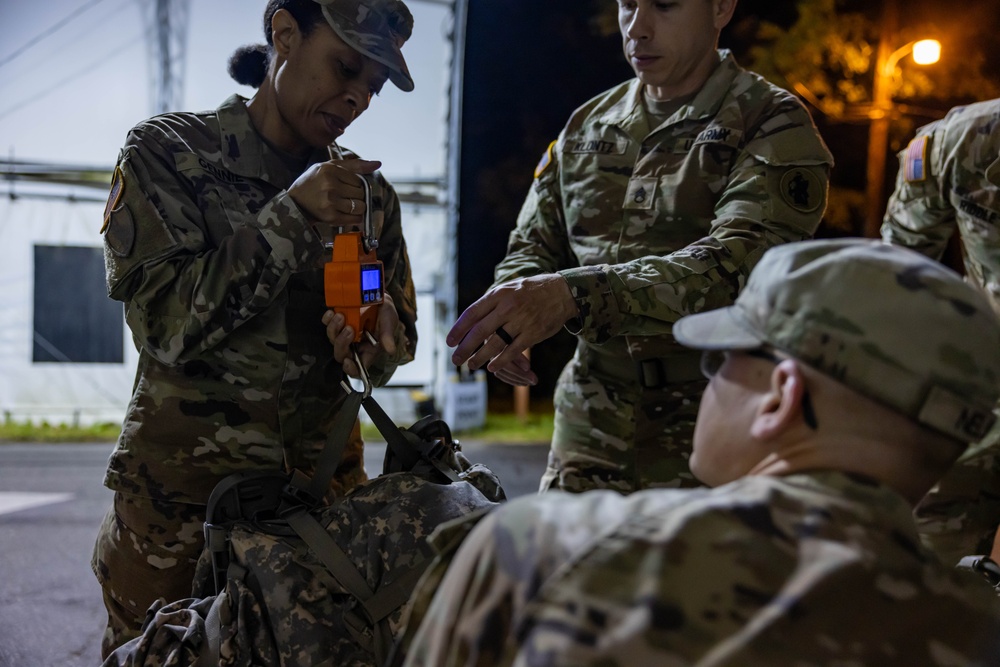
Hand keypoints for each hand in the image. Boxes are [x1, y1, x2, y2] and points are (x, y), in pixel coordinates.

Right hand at [288, 157, 380, 227]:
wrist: (295, 202)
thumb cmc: (313, 182)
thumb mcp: (329, 167)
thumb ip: (354, 165)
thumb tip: (378, 164)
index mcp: (330, 170)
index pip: (358, 180)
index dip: (355, 185)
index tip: (346, 187)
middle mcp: (330, 185)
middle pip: (361, 193)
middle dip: (357, 196)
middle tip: (345, 197)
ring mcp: (330, 202)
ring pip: (360, 206)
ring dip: (358, 207)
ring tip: (347, 205)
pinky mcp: (331, 216)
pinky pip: (355, 218)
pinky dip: (355, 218)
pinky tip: (347, 214)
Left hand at [323, 293, 399, 377]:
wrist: (377, 292)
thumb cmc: (385, 311)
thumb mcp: (389, 320)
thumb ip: (388, 335)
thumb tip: (391, 350)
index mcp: (369, 351)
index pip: (357, 368)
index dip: (351, 369)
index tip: (348, 361)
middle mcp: (355, 345)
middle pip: (341, 354)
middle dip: (341, 343)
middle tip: (349, 328)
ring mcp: (344, 334)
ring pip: (332, 339)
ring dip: (334, 329)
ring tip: (341, 316)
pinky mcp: (337, 323)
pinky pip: (327, 325)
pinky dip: (328, 320)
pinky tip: (332, 312)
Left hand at [447, 274, 576, 382]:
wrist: (562, 292)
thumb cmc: (531, 291)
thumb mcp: (509, 288)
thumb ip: (491, 302)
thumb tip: (470, 318)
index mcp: (499, 294)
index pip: (472, 314)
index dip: (458, 329)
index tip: (449, 342)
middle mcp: (508, 307)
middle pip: (480, 331)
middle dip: (465, 348)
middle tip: (455, 360)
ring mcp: (521, 320)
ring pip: (495, 343)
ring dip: (480, 357)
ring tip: (471, 365)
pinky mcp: (533, 333)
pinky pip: (513, 350)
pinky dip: (501, 360)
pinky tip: (492, 367)